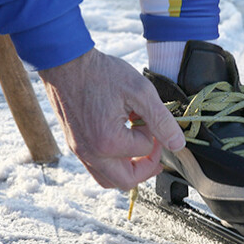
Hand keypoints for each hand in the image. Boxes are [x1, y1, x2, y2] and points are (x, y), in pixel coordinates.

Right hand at [39, 49, 184, 189]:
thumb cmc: (100, 73)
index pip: (144, 150)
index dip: (153, 132)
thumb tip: (178, 144)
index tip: (147, 114)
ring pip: (108, 180)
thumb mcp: (140, 91)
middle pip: (126, 181)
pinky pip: (96, 168)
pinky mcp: (75, 145)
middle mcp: (91, 153)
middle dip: (146, 168)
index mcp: (108, 141)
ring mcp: (80, 151)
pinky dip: (113, 163)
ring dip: (128, 170)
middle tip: (155, 149)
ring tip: (140, 152)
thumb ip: (161, 120)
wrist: (65, 62)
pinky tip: (121, 144)